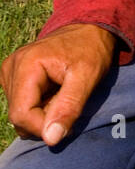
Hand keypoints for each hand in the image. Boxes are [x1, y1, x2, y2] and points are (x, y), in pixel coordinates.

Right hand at [0, 24, 116, 144]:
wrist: (90, 28)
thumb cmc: (91, 50)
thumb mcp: (87, 77)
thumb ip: (68, 107)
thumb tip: (50, 139)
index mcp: (26, 64)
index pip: (21, 115)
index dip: (44, 127)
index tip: (68, 120)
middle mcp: (12, 66)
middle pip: (18, 116)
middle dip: (44, 119)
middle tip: (67, 101)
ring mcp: (10, 70)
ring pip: (19, 113)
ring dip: (42, 113)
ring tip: (61, 93)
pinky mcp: (13, 75)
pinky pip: (21, 104)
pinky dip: (39, 106)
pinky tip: (53, 91)